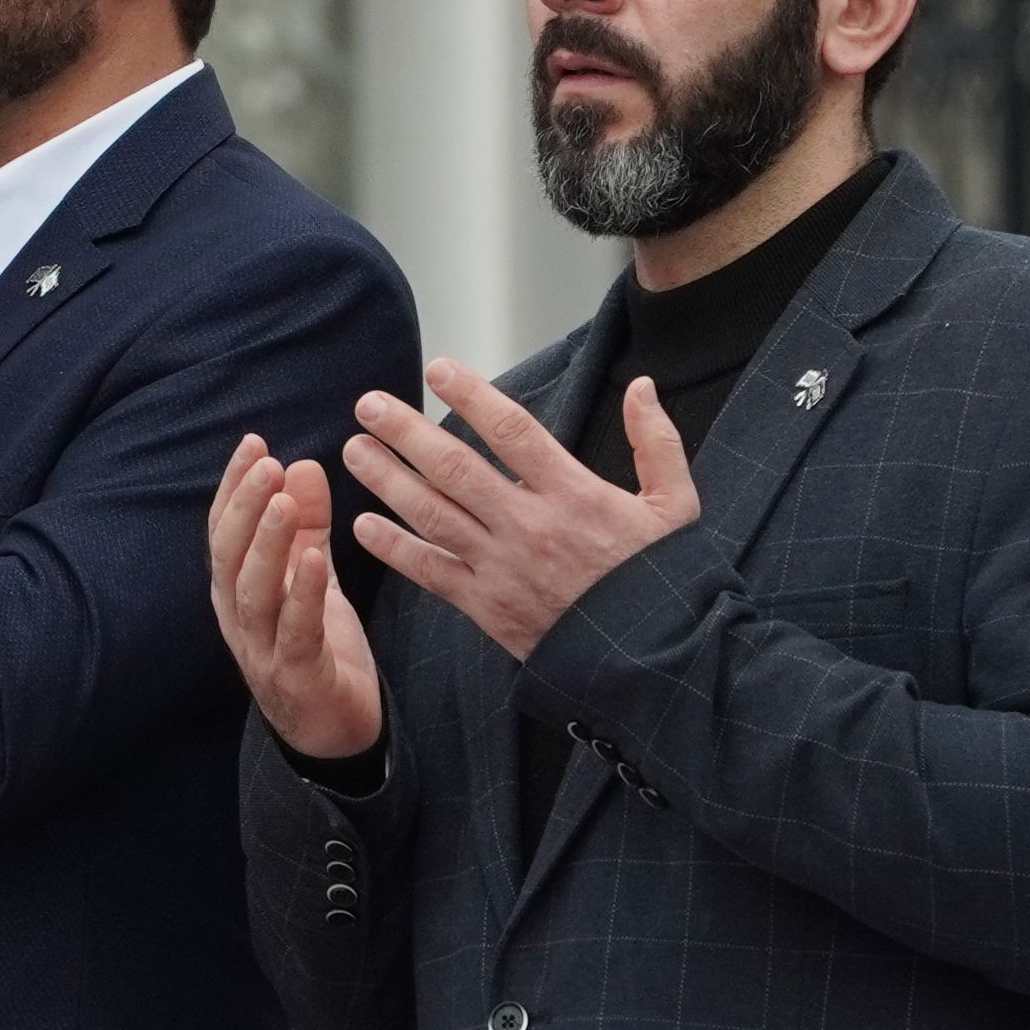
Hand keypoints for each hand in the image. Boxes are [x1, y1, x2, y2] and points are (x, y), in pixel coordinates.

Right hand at [210, 436, 384, 760]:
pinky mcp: (296, 676)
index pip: (223, 530)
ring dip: (266, 542)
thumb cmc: (316, 649)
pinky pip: (294, 631)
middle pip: (228, 555)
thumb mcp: (312, 578)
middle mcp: (238, 617)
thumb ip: (307, 526)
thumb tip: (302, 463)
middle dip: (245, 505)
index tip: (253, 442)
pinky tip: (316, 559)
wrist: (332, 733)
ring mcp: (262, 649)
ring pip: (253, 590)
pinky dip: (303, 594)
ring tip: (284, 499)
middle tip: (265, 461)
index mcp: (237, 590)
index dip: (234, 486)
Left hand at [340, 361, 696, 660]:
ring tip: (354, 450)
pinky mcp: (487, 608)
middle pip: (456, 469)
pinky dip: (394, 549)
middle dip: (406, 433)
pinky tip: (363, 526)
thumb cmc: (660, 581)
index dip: (472, 397)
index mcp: (575, 495)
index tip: (439, 369)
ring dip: (387, 481)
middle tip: (369, 404)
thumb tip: (642, 385)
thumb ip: (656, 441)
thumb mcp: (675, 506)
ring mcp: (503, 569)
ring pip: (433, 516)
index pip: (513, 431)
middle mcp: (530, 527)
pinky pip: (431, 573)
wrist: (649, 660)